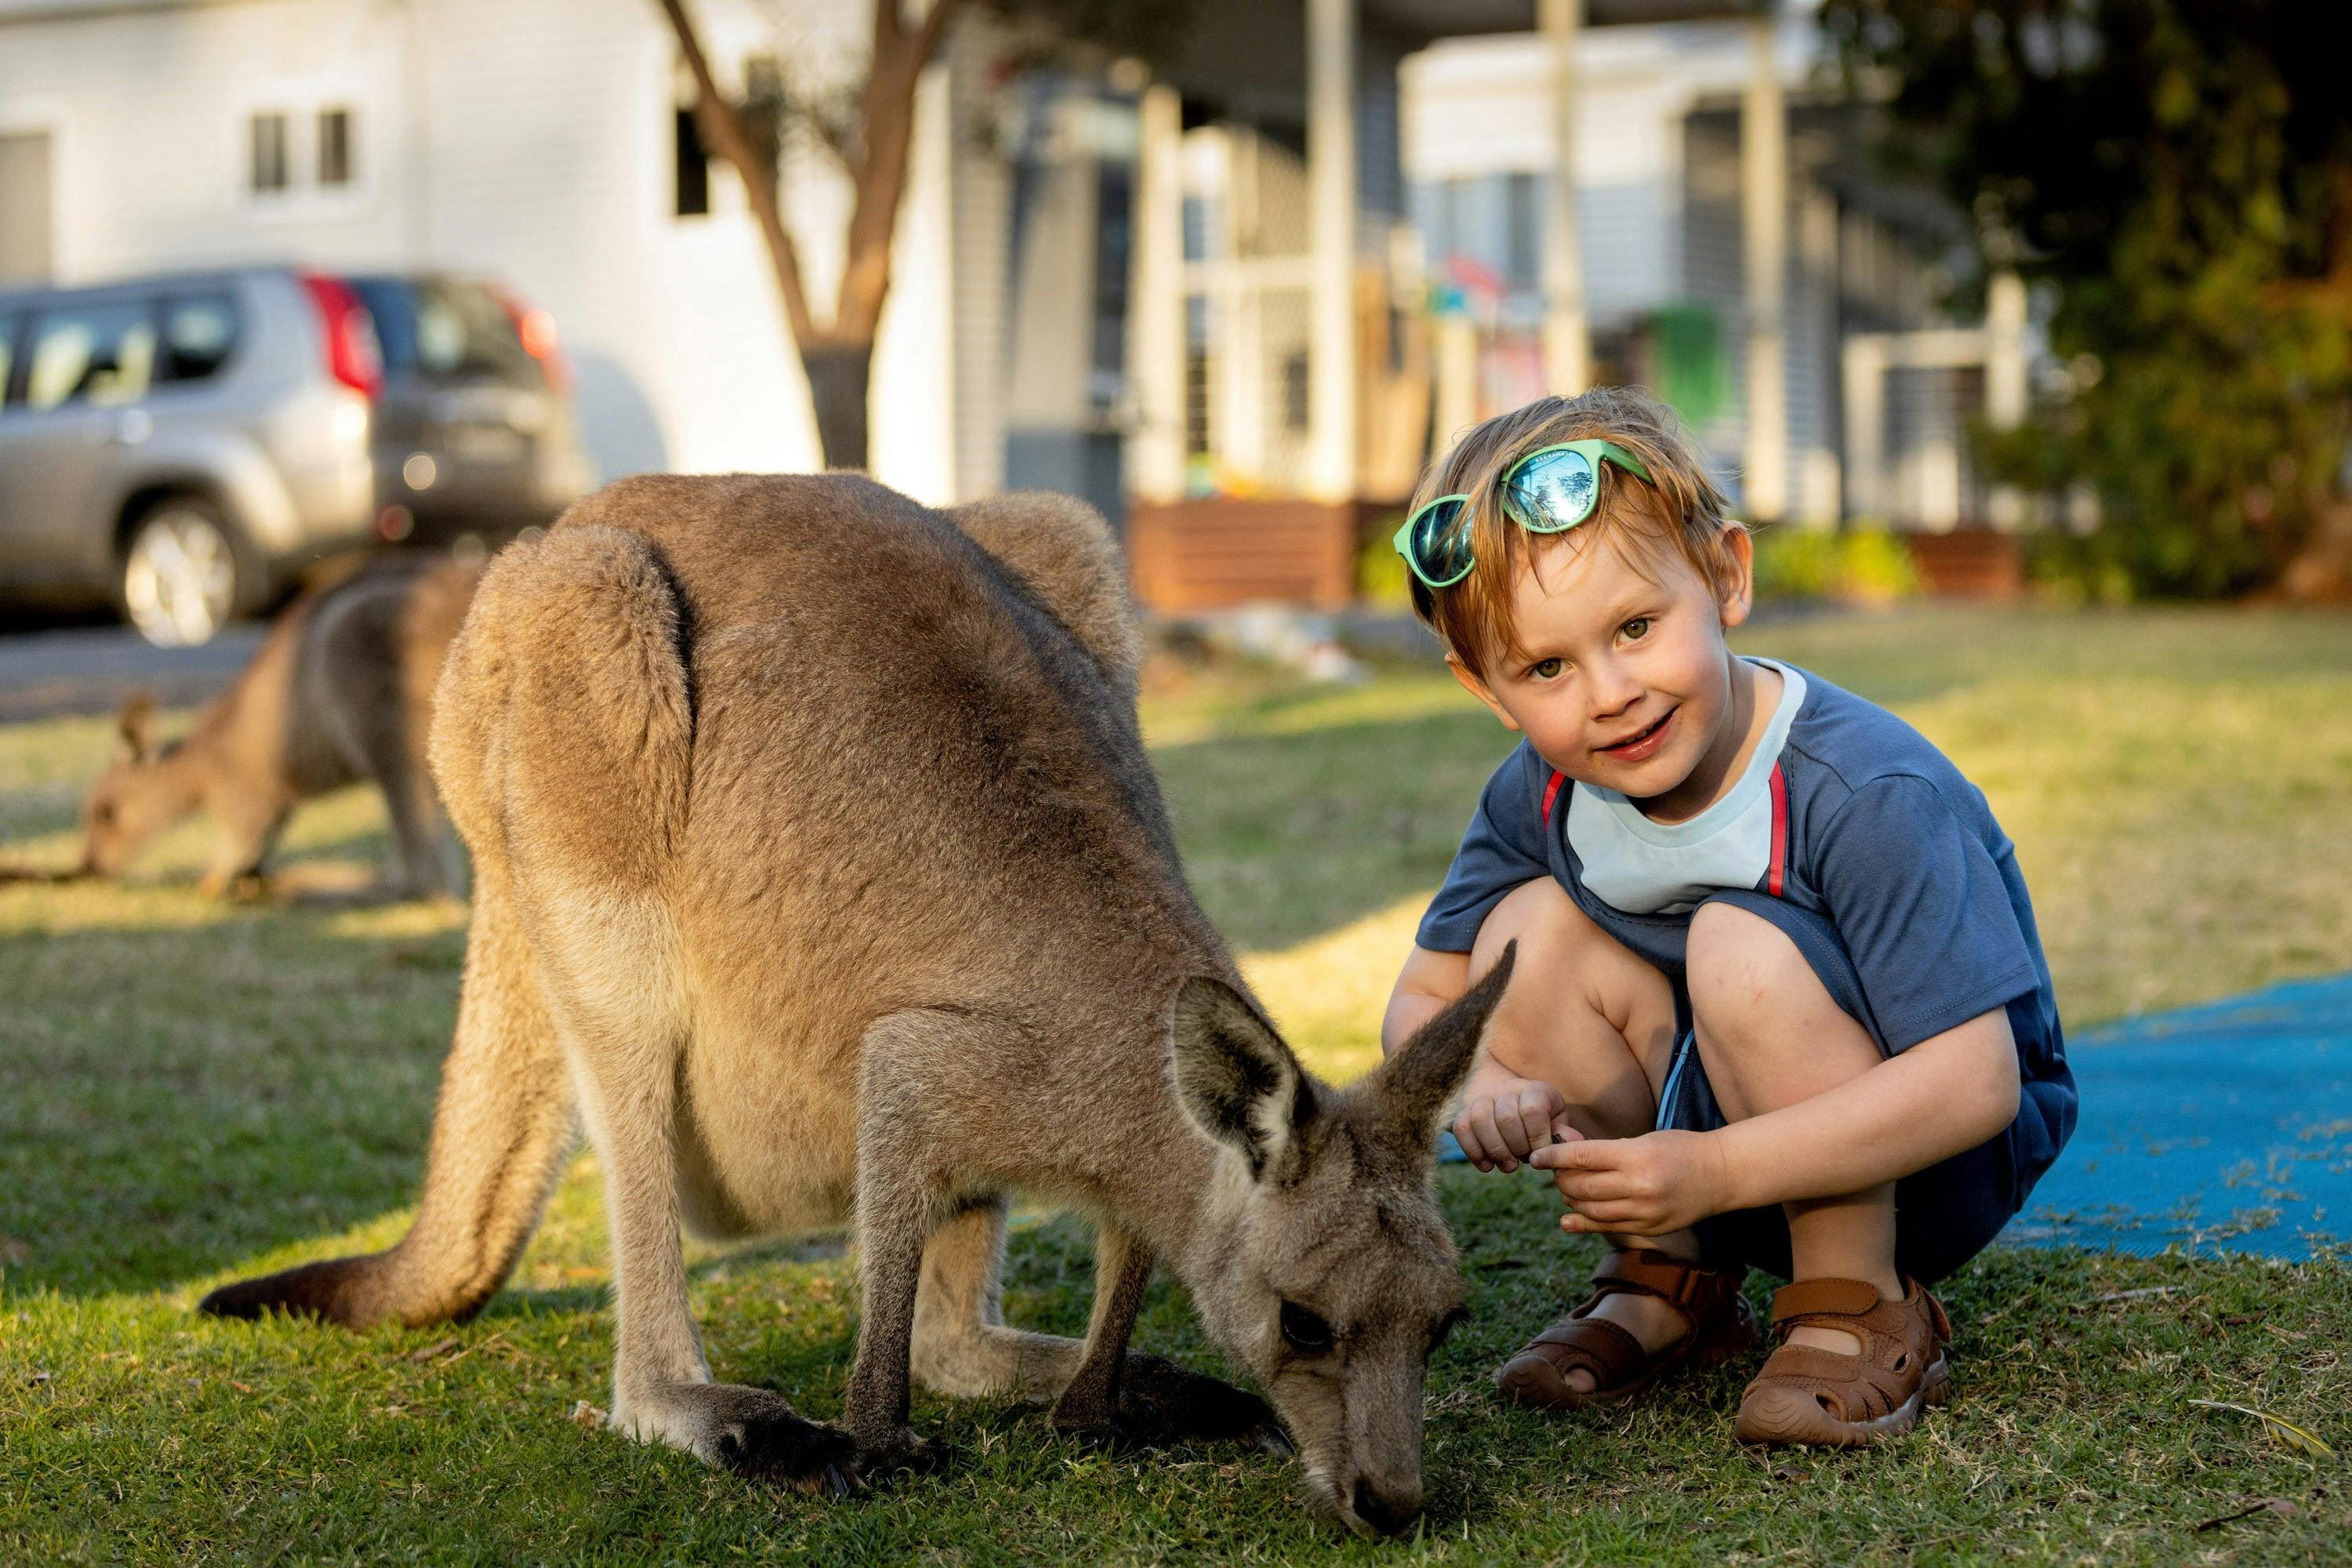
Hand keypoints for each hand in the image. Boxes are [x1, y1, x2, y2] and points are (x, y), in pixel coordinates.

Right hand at [1452, 1071, 1573, 1173]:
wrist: (1513, 1104)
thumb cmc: (1542, 1120)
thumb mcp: (1557, 1123)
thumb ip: (1563, 1134)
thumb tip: (1573, 1142)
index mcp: (1535, 1090)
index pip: (1532, 1110)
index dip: (1537, 1138)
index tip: (1542, 1155)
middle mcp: (1507, 1089)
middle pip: (1506, 1117)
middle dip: (1517, 1147)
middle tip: (1525, 1160)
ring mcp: (1483, 1098)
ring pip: (1480, 1120)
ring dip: (1495, 1150)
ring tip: (1508, 1165)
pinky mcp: (1465, 1112)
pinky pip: (1462, 1128)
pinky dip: (1474, 1151)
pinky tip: (1488, 1165)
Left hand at [1528, 1129, 1730, 1236]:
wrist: (1720, 1175)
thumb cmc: (1679, 1148)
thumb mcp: (1644, 1139)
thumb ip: (1607, 1150)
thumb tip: (1566, 1153)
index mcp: (1636, 1156)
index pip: (1582, 1157)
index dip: (1553, 1157)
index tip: (1536, 1157)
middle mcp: (1639, 1186)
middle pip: (1582, 1186)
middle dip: (1561, 1179)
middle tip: (1554, 1172)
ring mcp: (1645, 1212)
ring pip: (1591, 1210)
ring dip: (1572, 1200)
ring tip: (1567, 1189)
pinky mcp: (1649, 1228)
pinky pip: (1608, 1228)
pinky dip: (1584, 1223)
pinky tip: (1569, 1219)